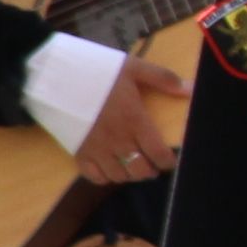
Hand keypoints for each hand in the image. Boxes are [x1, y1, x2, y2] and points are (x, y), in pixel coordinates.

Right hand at [73, 55, 192, 186]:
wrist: (56, 77)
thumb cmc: (98, 72)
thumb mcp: (133, 68)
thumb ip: (163, 79)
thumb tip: (191, 90)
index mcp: (134, 121)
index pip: (158, 153)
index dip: (168, 162)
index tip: (171, 161)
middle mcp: (117, 140)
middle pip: (140, 170)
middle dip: (150, 171)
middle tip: (154, 165)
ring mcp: (96, 149)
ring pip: (119, 176)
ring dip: (130, 175)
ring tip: (134, 166)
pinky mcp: (77, 152)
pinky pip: (93, 176)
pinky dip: (104, 178)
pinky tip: (110, 170)